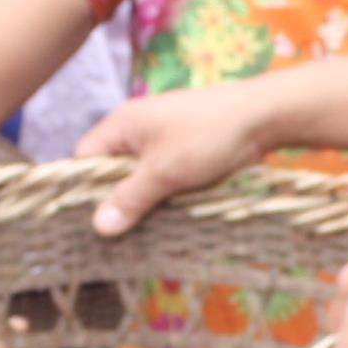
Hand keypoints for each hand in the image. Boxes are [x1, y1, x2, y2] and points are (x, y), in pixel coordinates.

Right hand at [79, 87, 276, 236]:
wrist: (263, 116)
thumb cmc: (208, 136)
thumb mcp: (163, 172)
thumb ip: (129, 198)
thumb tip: (98, 227)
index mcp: (122, 124)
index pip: (84, 159)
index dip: (84, 190)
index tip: (92, 221)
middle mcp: (137, 127)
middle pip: (112, 170)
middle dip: (117, 199)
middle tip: (121, 232)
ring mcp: (163, 136)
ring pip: (140, 175)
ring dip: (144, 199)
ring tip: (147, 228)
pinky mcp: (185, 148)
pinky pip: (163, 174)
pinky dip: (165, 192)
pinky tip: (171, 213)